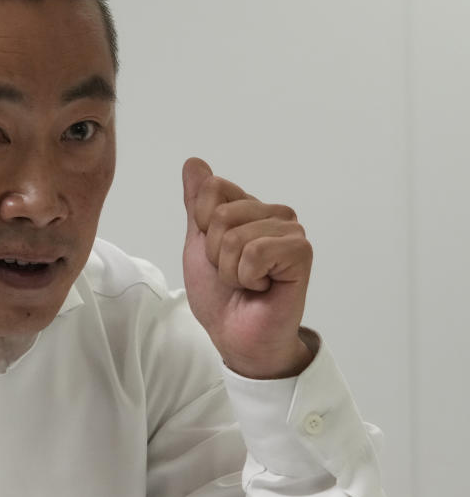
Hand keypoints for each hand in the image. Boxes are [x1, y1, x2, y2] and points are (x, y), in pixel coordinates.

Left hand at [182, 157, 313, 378]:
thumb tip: (194, 163)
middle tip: (233, 273)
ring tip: (247, 282)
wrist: (235, 333)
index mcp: (249, 207)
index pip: (212, 187)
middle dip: (215, 252)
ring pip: (235, 235)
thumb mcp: (198, 242)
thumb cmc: (220, 293)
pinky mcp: (301, 252)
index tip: (214, 251)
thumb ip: (197, 203)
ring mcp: (290, 230)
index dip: (202, 225)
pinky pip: (255, 252)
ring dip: (229, 269)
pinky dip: (247, 277)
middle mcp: (273, 213)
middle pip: (221, 213)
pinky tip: (262, 287)